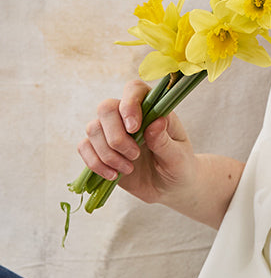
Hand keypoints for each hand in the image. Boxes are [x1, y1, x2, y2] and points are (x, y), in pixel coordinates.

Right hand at [78, 79, 197, 206]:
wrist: (169, 187)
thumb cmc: (178, 165)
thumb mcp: (178, 156)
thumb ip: (165, 140)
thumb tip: (155, 122)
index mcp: (153, 108)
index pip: (134, 89)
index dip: (129, 104)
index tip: (134, 128)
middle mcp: (129, 115)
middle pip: (106, 107)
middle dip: (116, 136)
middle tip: (135, 154)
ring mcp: (112, 131)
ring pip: (93, 128)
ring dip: (108, 153)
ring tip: (129, 168)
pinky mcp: (100, 150)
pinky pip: (84, 147)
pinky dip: (95, 163)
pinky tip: (113, 175)